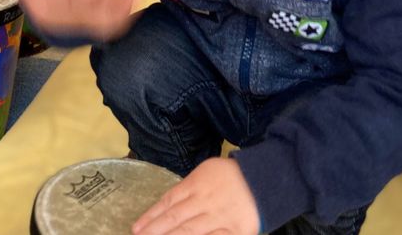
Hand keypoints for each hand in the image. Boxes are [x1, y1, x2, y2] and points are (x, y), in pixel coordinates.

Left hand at [133, 158, 260, 234]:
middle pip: (175, 218)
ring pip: (189, 232)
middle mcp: (204, 201)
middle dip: (154, 232)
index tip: (136, 228)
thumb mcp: (205, 172)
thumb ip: (187, 188)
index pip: (168, 202)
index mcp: (196, 184)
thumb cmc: (231, 176)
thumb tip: (166, 206)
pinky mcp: (233, 232)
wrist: (264, 179)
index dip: (151, 217)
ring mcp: (219, 218)